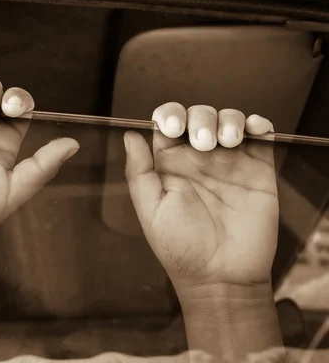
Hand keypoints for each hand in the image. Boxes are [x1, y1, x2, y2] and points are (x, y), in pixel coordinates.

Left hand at [124, 103, 277, 291]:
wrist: (222, 277)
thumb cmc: (180, 248)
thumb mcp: (151, 210)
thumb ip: (139, 172)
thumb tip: (130, 135)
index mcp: (170, 164)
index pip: (168, 123)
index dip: (170, 115)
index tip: (173, 128)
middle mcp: (198, 158)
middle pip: (199, 116)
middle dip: (201, 118)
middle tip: (203, 142)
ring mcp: (229, 163)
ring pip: (228, 120)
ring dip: (228, 120)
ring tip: (226, 142)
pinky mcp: (258, 171)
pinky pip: (261, 138)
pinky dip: (259, 125)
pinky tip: (254, 130)